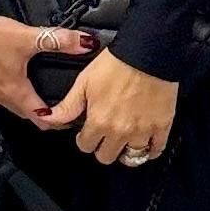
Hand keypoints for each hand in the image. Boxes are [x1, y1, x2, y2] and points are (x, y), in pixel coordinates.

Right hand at [0, 15, 92, 126]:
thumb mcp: (28, 36)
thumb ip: (59, 40)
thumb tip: (86, 43)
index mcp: (14, 90)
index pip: (39, 117)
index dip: (56, 122)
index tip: (68, 121)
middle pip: (24, 112)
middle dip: (41, 114)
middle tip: (58, 111)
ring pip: (6, 103)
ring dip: (21, 102)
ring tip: (35, 96)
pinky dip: (2, 90)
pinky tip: (5, 78)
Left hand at [47, 48, 178, 166]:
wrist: (149, 52)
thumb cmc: (117, 63)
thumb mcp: (84, 81)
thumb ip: (68, 106)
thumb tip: (47, 118)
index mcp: (99, 121)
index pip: (86, 146)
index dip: (85, 138)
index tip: (89, 131)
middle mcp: (120, 131)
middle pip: (106, 157)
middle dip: (103, 147)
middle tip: (106, 136)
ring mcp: (142, 131)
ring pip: (131, 158)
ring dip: (126, 150)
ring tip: (125, 140)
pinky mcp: (162, 126)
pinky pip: (156, 150)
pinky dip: (150, 150)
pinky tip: (145, 143)